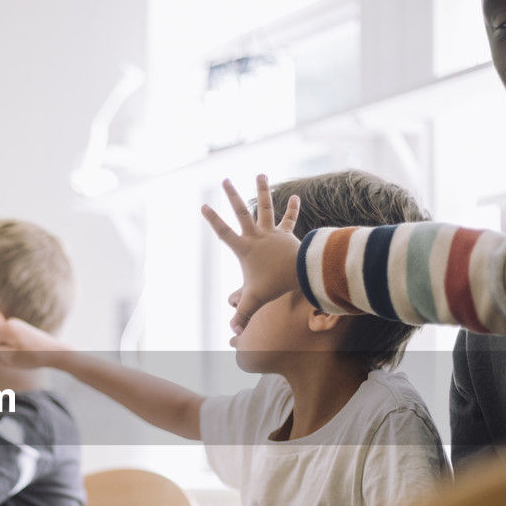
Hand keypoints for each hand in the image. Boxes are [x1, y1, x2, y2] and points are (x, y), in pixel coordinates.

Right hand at [0, 318, 67, 368]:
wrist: (58, 352)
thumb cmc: (34, 357)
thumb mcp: (10, 358)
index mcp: (6, 329)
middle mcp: (11, 324)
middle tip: (20, 357)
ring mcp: (17, 326)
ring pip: (2, 343)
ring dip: (8, 353)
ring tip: (26, 356)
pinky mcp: (22, 330)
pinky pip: (10, 342)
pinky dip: (13, 351)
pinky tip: (27, 352)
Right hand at [201, 175, 301, 333]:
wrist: (302, 272)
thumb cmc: (276, 284)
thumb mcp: (255, 300)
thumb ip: (242, 314)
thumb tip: (232, 331)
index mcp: (245, 248)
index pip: (224, 232)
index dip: (213, 220)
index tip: (203, 205)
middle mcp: (257, 236)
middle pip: (242, 212)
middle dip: (232, 196)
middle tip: (225, 180)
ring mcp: (272, 233)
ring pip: (265, 208)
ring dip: (262, 190)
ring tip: (260, 174)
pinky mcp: (288, 235)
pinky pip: (289, 220)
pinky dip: (293, 209)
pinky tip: (296, 196)